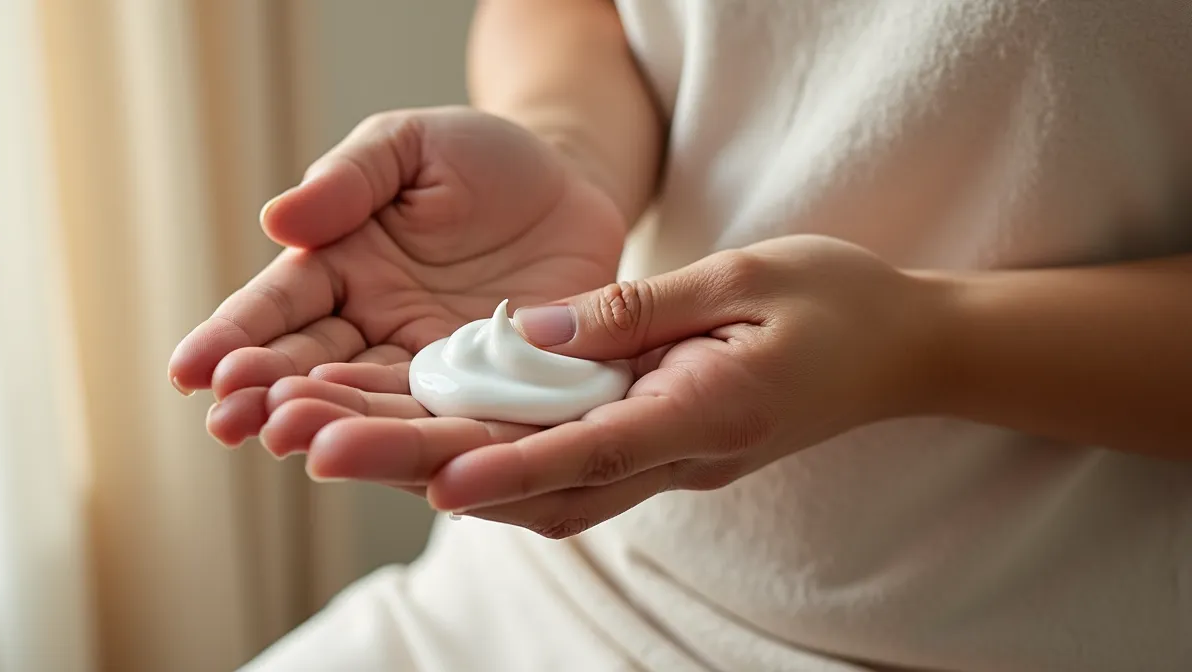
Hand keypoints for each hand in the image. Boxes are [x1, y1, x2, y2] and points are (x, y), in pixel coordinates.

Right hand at [167, 107, 626, 446]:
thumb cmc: (480, 158)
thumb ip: (350, 179)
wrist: (573, 185)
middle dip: (269, 395)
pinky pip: (453, 419)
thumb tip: (277, 221)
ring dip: (331, 426)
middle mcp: (373, 329)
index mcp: (338, 269)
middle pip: (313, 369)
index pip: (279, 308)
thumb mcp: (410, 145)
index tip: (191, 370)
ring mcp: (430, 367)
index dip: (236, 337)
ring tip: (288, 442)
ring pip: (373, 407)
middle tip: (229, 422)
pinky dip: (419, 439)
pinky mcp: (490, 391)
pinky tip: (384, 456)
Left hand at [261, 234, 941, 537]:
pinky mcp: (657, 450)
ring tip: (344, 442)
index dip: (507, 462)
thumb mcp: (743, 276)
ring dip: (444, 471)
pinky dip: (495, 463)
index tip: (432, 475)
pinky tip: (432, 443)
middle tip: (322, 449)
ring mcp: (667, 463)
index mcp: (706, 411)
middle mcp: (677, 455)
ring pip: (541, 489)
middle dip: (427, 468)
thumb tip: (535, 331)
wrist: (902, 349)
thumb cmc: (834, 301)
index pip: (591, 448)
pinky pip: (565, 470)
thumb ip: (637, 309)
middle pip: (537, 481)